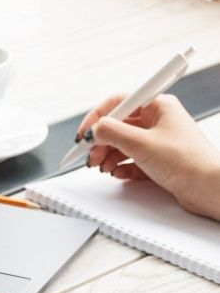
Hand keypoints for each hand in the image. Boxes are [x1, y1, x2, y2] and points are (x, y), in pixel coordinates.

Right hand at [79, 94, 219, 218]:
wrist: (211, 189)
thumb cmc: (188, 162)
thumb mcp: (142, 144)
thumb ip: (112, 133)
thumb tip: (95, 129)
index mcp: (158, 106)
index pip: (119, 102)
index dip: (98, 117)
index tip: (85, 133)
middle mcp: (159, 120)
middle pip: (119, 125)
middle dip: (102, 141)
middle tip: (90, 155)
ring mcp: (160, 140)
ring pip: (124, 143)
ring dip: (109, 155)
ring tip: (102, 167)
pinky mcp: (160, 160)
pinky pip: (133, 158)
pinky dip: (122, 166)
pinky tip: (117, 172)